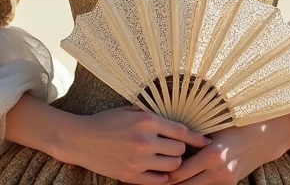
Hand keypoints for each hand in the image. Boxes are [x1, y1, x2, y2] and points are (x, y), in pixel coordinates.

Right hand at [59, 105, 211, 184]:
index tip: (207, 142)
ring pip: (173, 167)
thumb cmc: (107, 122)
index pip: (181, 131)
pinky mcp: (132, 176)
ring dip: (173, 163)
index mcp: (147, 121)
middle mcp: (146, 141)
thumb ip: (153, 116)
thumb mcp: (130, 110)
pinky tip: (159, 171)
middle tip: (175, 148)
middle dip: (180, 150)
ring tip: (167, 159)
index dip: (197, 138)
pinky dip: (163, 177)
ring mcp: (139, 160)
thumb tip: (175, 121)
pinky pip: (159, 181)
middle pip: (179, 150)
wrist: (82, 140)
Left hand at [164, 113, 289, 184]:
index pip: (179, 172)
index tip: (151, 166)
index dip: (163, 172)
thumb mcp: (213, 126)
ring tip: (165, 178)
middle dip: (168, 182)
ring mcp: (225, 181)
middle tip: (152, 176)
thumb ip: (192, 136)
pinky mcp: (230, 184)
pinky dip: (194, 183)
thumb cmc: (235, 124)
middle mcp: (218, 172)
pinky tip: (185, 178)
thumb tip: (165, 137)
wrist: (264, 136)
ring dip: (180, 184)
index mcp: (212, 156)